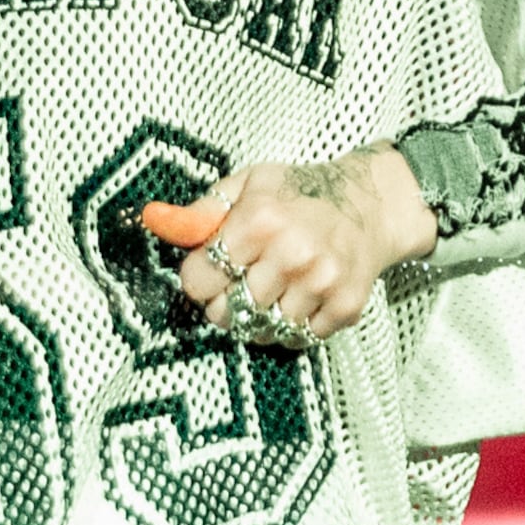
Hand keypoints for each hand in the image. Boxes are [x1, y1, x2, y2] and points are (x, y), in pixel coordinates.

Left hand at [140, 145, 439, 344]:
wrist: (370, 204)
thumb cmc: (299, 193)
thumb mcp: (248, 185)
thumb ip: (201, 210)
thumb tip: (154, 220)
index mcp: (260, 221)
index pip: (199, 280)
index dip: (199, 279)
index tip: (211, 271)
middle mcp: (292, 254)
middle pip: (228, 312)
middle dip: (225, 303)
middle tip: (240, 284)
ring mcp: (322, 284)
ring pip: (263, 330)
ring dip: (260, 318)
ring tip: (271, 291)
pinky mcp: (345, 307)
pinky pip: (299, 339)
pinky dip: (292, 327)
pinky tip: (298, 299)